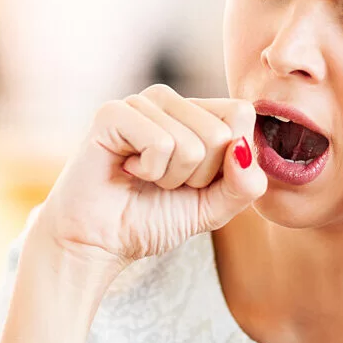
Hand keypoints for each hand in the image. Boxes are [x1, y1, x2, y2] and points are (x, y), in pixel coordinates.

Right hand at [33, 84, 267, 268]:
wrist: (98, 242)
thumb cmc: (151, 219)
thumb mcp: (213, 208)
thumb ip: (244, 185)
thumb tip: (243, 149)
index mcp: (195, 113)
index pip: (241, 115)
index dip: (228, 162)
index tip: (196, 181)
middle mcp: (170, 100)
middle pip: (221, 134)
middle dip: (198, 177)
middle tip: (163, 183)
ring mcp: (140, 102)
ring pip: (193, 143)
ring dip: (171, 178)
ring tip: (143, 178)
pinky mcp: (113, 113)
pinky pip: (161, 143)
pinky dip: (149, 171)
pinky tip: (126, 171)